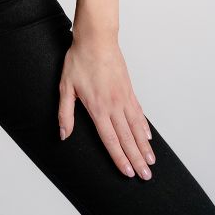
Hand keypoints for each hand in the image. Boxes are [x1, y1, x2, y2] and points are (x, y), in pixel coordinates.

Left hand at [57, 32, 154, 179]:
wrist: (96, 38)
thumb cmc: (79, 59)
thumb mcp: (65, 86)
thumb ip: (65, 113)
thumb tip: (63, 134)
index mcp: (98, 108)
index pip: (111, 139)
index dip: (120, 158)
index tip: (128, 172)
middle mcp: (114, 105)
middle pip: (127, 138)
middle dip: (137, 159)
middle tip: (146, 176)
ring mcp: (124, 97)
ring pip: (136, 127)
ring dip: (144, 146)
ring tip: (151, 162)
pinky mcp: (129, 89)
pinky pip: (138, 112)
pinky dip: (144, 126)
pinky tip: (147, 136)